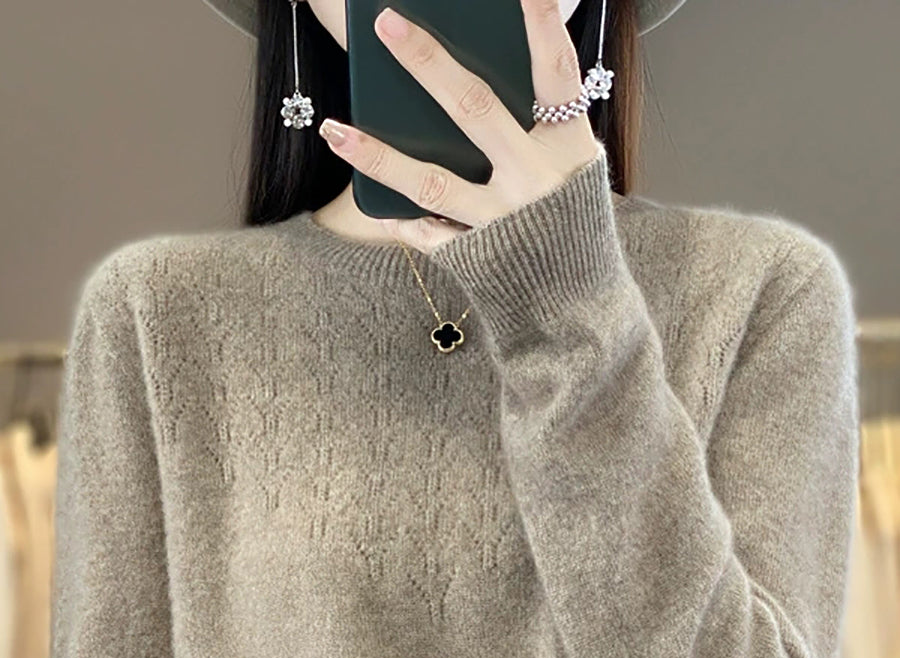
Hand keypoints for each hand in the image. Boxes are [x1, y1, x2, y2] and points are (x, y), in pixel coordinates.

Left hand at [318, 0, 600, 252]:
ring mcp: (502, 223)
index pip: (556, 73)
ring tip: (336, 129)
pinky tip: (370, 203)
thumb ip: (541, 125)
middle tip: (388, 23)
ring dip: (377, 154)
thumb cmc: (572, 228)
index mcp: (569, 149)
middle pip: (474, 110)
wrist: (580, 311)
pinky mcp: (478, 259)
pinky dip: (397, 219)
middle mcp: (535, 182)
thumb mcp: (574, 170)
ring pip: (431, 181)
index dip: (541, 25)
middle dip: (428, 62)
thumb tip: (480, 74)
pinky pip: (427, 234)